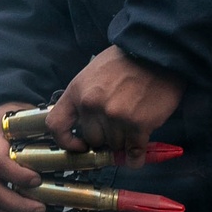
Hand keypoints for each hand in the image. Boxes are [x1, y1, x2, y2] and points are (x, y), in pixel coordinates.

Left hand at [45, 46, 184, 168]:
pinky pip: (133, 152)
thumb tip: (86, 128)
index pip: (56, 125)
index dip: (65, 141)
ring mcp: (115, 116)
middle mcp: (92, 106)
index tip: (79, 145)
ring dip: (124, 140)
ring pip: (115, 145)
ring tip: (133, 124)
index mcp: (77, 92)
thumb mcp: (92, 73)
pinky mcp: (138, 124)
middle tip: (118, 126)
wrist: (155, 53)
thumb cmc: (124, 62)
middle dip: (105, 137)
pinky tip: (136, 155)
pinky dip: (135, 157)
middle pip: (93, 139)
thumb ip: (85, 99)